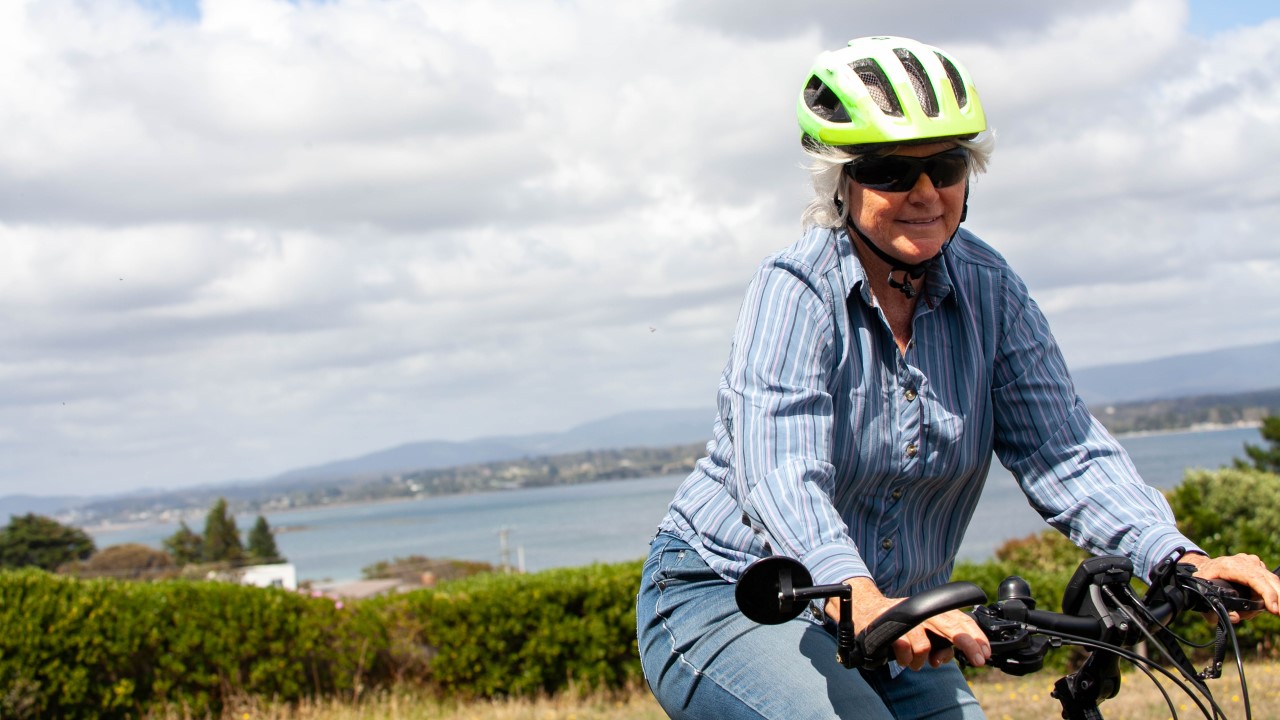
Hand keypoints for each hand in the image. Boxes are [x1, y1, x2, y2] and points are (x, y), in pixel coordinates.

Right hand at [826, 577, 991, 670]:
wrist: (864, 609)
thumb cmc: (899, 625)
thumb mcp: (923, 632)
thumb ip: (939, 644)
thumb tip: (945, 657)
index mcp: (934, 612)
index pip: (961, 619)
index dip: (976, 635)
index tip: (986, 653)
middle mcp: (923, 611)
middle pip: (951, 624)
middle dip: (967, 642)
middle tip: (979, 660)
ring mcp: (906, 616)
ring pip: (924, 644)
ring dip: (921, 660)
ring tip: (914, 662)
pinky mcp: (889, 623)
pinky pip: (904, 646)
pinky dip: (905, 657)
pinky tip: (902, 656)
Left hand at [1179, 552, 1279, 622]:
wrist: (1201, 565)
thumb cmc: (1200, 580)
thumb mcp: (1200, 594)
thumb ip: (1213, 611)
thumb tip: (1235, 617)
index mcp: (1229, 566)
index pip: (1255, 578)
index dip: (1267, 593)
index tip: (1274, 609)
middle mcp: (1244, 561)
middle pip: (1269, 580)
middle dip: (1277, 599)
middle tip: (1278, 614)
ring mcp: (1252, 562)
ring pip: (1270, 582)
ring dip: (1269, 599)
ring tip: (1255, 613)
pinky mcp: (1257, 565)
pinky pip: (1267, 581)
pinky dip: (1267, 594)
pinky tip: (1258, 605)